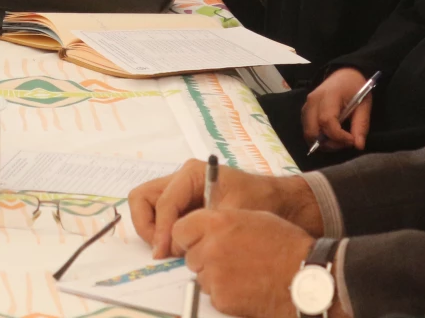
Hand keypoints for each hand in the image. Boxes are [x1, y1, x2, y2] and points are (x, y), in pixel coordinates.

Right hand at [130, 160, 323, 258]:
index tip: (164, 252)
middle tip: (161, 248)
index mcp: (191, 173)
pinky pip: (161, 216)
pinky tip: (181, 246)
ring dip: (152, 228)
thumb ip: (201, 227)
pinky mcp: (184, 206)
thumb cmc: (260, 202)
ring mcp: (180, 192)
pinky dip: (163, 232)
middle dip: (147, 224)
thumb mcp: (233, 213)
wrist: (280, 202)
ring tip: (170, 248)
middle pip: (143, 197)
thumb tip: (172, 247)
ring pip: (147, 205)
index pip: (164, 201)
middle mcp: (181, 179)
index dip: (161, 229)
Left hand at [172, 209, 314, 317]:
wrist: (307, 277)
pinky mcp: (222, 298)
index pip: (180, 229)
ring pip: (201, 277)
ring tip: (243, 274)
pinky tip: (246, 288)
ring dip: (215, 277)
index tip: (195, 242)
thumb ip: (222, 221)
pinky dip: (226, 294)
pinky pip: (213, 296)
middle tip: (229, 260)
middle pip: (190, 256)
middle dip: (204, 259)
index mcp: (218, 222)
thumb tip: (203, 229)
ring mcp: (215, 275)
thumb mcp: (253, 217)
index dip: (188, 237)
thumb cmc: (287, 246)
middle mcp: (211, 247)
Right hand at [303, 68, 371, 150]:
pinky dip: (318, 137)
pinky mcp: (305, 110)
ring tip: (339, 140)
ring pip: (308, 133)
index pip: (327, 121)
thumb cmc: (355, 87)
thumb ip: (361, 125)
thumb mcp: (364, 104)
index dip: (339, 136)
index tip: (352, 140)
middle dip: (329, 144)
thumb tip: (358, 145)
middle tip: (345, 143)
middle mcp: (313, 101)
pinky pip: (308, 129)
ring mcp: (306, 106)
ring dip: (323, 142)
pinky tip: (331, 136)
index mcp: (328, 96)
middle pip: (312, 131)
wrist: (344, 74)